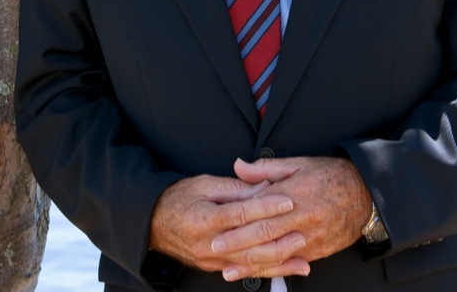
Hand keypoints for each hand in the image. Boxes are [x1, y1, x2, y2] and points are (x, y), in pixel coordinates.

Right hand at [148, 173, 309, 278]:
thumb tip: (264, 186)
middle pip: (249, 244)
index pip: (241, 214)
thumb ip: (236, 187)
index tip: (287, 200)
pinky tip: (287, 269)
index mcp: (205, 219)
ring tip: (302, 256)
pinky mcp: (216, 269)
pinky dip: (269, 271)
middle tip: (302, 230)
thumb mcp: (205, 184)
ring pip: (251, 264)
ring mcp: (212, 261)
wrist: (153, 223)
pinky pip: (246, 272)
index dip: (266, 206)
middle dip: (278, 238)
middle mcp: (209, 244)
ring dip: (279, 261)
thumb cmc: (179, 198)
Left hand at [211, 156, 370, 280]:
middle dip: (237, 243)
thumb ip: (266, 168)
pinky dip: (273, 270)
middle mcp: (301, 218)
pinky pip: (292, 263)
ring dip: (251, 264)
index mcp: (294, 193)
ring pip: (276, 254)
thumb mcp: (298, 163)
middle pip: (264, 234)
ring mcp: (310, 237)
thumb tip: (239, 166)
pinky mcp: (318, 251)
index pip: (260, 209)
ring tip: (229, 269)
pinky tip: (258, 274)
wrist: (365, 193)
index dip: (237, 219)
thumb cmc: (331, 175)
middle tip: (216, 248)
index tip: (217, 224)